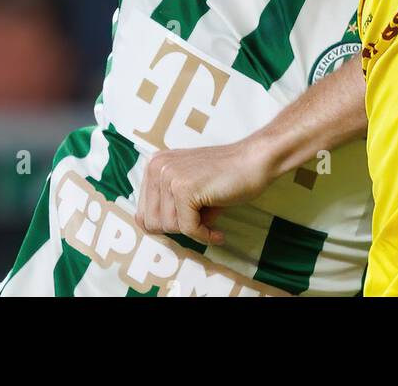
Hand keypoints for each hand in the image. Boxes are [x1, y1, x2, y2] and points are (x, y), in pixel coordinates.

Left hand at [135, 138, 277, 246]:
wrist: (254, 160)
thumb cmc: (225, 177)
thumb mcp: (187, 188)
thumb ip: (165, 204)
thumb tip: (143, 225)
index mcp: (154, 165)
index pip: (144, 214)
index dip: (168, 224)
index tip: (188, 221)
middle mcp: (157, 167)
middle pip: (153, 223)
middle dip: (179, 228)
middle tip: (201, 219)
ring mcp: (169, 176)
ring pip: (169, 228)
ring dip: (193, 230)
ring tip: (211, 216)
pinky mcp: (184, 188)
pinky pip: (189, 229)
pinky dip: (205, 235)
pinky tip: (217, 232)